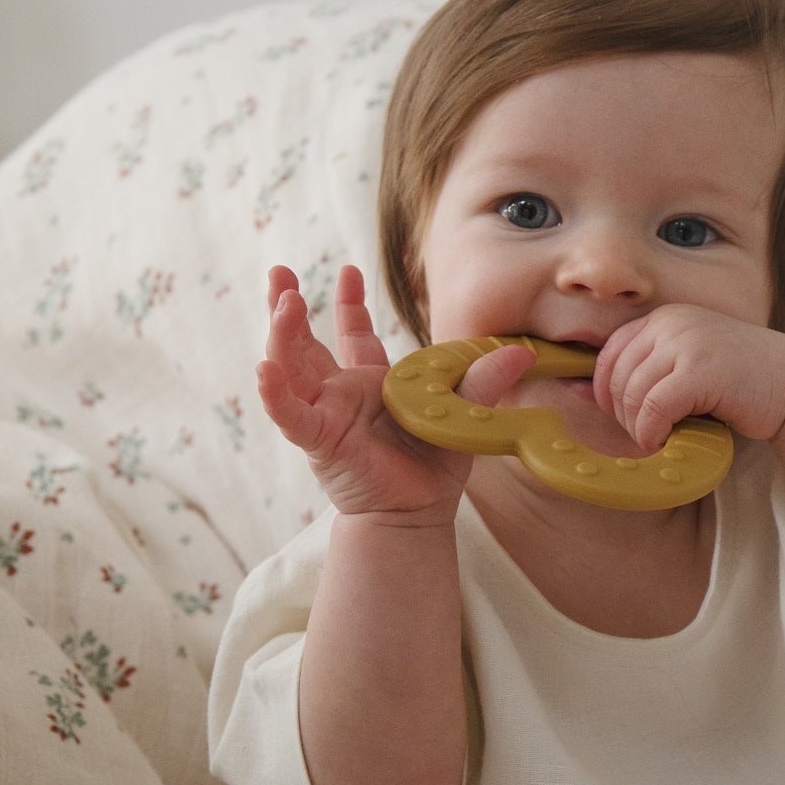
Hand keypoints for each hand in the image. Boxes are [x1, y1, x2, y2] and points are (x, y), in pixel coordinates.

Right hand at [257, 265, 532, 518]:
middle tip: (278, 272)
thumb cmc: (434, 467)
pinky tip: (263, 370)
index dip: (347, 303)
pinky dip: (275, 393)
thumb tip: (521, 351)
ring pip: (291, 369)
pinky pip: (290, 415)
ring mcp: (325, 416)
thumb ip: (482, 381)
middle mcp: (341, 396)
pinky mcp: (320, 441)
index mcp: (372, 385)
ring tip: (282, 302)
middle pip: (304, 344)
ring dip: (282, 334)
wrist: (417, 514)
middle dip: (288, 307)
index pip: (352, 336)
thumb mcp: (461, 413)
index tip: (348, 270)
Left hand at [593, 304, 784, 452]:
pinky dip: (652, 432)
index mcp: (663, 318)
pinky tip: (666, 441)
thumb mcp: (685, 367)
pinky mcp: (701, 369)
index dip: (604, 393)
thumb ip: (643, 372)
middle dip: (622, 415)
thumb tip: (574, 391)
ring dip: (639, 428)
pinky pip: (654, 408)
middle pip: (616, 377)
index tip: (622, 418)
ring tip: (659, 440)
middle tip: (645, 434)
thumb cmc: (738, 384)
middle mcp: (671, 322)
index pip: (608, 354)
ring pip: (632, 395)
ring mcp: (687, 342)